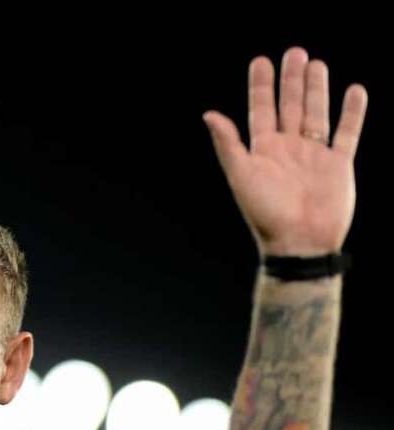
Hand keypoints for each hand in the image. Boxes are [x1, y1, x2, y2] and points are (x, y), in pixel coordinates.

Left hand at [202, 46, 367, 257]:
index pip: (260, 110)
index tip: (260, 61)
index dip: (260, 86)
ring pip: (316, 114)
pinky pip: (347, 133)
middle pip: (290, 106)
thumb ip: (228, 144)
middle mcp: (288, 149)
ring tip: (316, 64)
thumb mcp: (241, 175)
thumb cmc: (265, 214)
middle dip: (291, 80)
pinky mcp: (338, 165)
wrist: (299, 243)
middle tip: (294, 52)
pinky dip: (353, 113)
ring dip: (316, 90)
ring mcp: (314, 155)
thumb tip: (209, 114)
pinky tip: (354, 91)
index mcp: (262, 151)